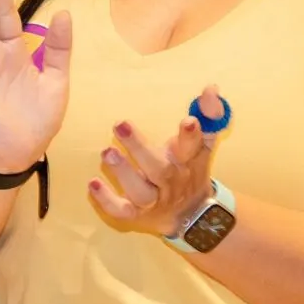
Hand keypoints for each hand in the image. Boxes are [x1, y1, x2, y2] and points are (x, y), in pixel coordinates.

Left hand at [90, 86, 221, 235]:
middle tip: (120, 125)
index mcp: (188, 161)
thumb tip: (211, 88)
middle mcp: (172, 181)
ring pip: (140, 191)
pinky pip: (122, 210)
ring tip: (106, 152)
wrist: (191, 214)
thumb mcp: (201, 143)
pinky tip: (92, 183)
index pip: (194, 147)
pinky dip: (107, 200)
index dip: (191, 135)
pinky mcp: (137, 214)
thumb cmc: (189, 169)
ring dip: (123, 172)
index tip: (188, 121)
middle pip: (159, 168)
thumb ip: (208, 115)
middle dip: (140, 147)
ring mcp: (155, 199)